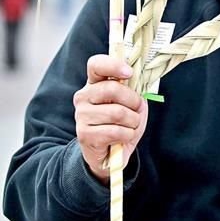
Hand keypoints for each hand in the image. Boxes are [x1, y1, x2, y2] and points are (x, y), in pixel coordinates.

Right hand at [74, 54, 148, 183]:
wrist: (109, 155)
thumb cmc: (122, 124)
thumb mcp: (132, 104)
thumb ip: (134, 90)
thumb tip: (138, 81)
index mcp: (94, 83)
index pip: (96, 64)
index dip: (113, 65)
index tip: (129, 73)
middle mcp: (83, 96)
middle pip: (112, 89)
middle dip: (133, 101)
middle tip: (136, 110)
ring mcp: (81, 115)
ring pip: (117, 112)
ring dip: (133, 122)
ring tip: (130, 126)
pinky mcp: (84, 134)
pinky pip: (116, 131)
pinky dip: (127, 135)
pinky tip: (123, 138)